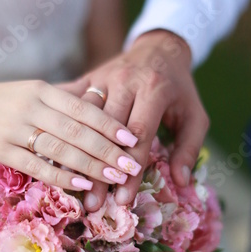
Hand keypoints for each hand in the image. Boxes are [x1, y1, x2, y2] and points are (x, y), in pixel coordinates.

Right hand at [0, 79, 141, 191]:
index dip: (109, 125)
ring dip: (90, 166)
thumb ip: (65, 96)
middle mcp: (31, 107)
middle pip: (76, 130)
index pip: (83, 108)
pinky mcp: (1, 150)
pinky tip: (81, 184)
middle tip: (131, 165)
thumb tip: (102, 99)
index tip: (132, 139)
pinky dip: (60, 176)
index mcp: (43, 90)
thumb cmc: (6, 99)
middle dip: (107, 150)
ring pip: (59, 149)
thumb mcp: (34, 90)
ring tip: (115, 177)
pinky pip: (35, 166)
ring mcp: (14, 129)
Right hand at [57, 30, 208, 209]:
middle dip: (99, 169)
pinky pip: (70, 105)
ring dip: (77, 154)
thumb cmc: (178, 88)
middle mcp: (125, 81)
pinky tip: (55, 156)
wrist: (159, 48)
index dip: (131, 168)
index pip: (139, 134)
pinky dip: (62, 129)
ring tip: (73, 187)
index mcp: (154, 89)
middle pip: (106, 131)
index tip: (124, 198)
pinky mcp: (87, 77)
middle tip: (94, 203)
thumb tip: (182, 181)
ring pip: (83, 119)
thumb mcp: (195, 115)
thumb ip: (189, 146)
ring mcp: (102, 78)